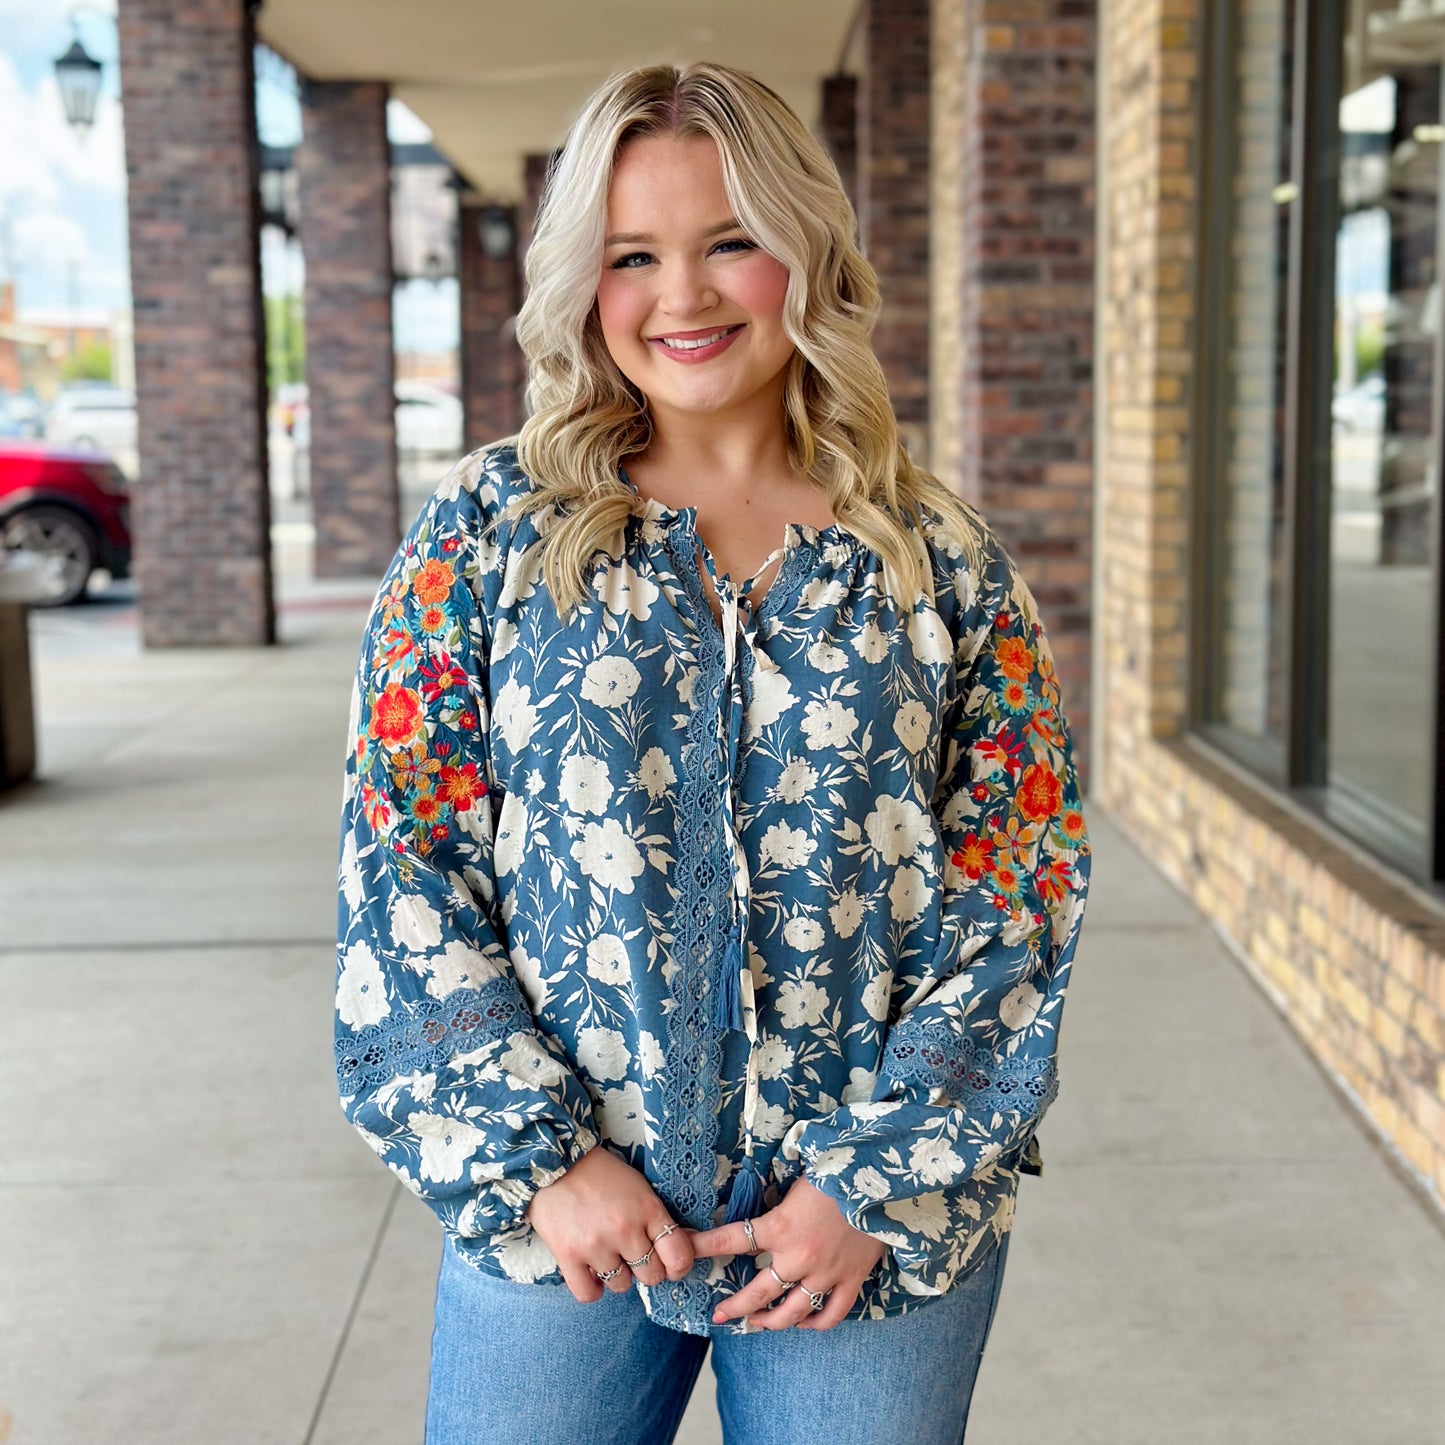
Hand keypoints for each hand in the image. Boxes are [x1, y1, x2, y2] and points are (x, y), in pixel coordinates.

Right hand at [526, 1146, 694, 1303]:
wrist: (556, 1162)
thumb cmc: (601, 1175)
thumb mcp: (639, 1187)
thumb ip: (656, 1218)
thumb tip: (685, 1245)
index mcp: (647, 1208)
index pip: (678, 1255)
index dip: (678, 1266)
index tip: (670, 1265)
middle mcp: (625, 1229)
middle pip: (652, 1276)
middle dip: (645, 1268)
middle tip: (632, 1254)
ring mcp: (596, 1245)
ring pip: (622, 1286)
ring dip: (616, 1274)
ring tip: (606, 1253)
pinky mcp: (568, 1256)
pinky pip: (589, 1294)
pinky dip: (592, 1288)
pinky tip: (590, 1271)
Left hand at [690, 1177, 885, 1331]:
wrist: (882, 1179)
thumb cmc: (836, 1169)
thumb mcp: (797, 1176)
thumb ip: (776, 1197)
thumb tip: (758, 1197)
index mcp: (780, 1226)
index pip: (730, 1240)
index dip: (702, 1247)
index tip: (681, 1251)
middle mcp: (798, 1257)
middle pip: (758, 1294)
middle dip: (734, 1308)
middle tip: (719, 1316)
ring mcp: (826, 1273)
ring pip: (791, 1313)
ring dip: (770, 1322)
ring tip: (757, 1324)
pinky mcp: (852, 1280)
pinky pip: (831, 1315)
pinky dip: (816, 1323)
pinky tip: (805, 1322)